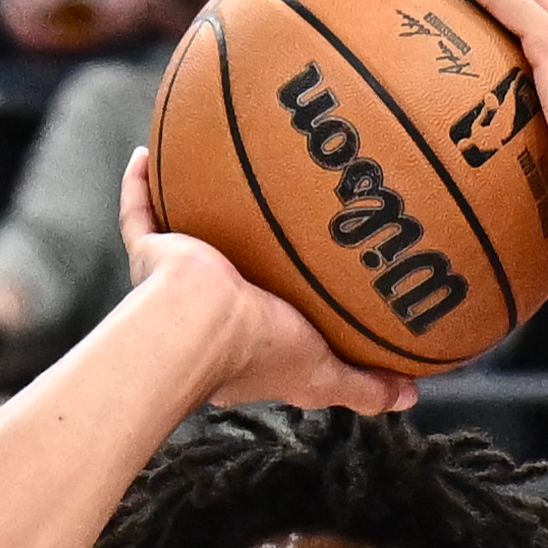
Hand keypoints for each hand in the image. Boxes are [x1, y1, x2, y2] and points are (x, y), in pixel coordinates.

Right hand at [119, 146, 420, 416]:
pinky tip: (146, 152)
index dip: (283, 302)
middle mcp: (207, 308)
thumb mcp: (322, 374)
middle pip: (230, 268)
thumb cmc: (256, 350)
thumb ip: (362, 385)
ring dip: (194, 208)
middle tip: (273, 209)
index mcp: (242, 339)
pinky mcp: (151, 252)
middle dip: (245, 245)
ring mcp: (175, 279)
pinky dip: (139, 184)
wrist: (199, 324)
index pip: (266, 317)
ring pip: (186, 235)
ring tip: (219, 170)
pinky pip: (139, 211)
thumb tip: (409, 395)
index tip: (308, 273)